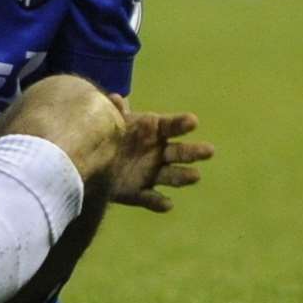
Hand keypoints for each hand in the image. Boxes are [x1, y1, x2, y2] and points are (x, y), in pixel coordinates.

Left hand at [105, 94, 213, 212]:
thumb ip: (115, 113)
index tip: (193, 121)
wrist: (93, 162)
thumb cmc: (110, 134)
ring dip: (184, 176)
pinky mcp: (139, 193)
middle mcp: (159, 153)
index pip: (172, 126)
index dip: (182, 123)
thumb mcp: (111, 120)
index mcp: (155, 131)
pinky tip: (167, 204)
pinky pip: (151, 199)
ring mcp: (151, 174)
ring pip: (172, 176)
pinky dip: (159, 203)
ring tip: (195, 176)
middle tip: (209, 151)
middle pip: (180, 152)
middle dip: (195, 152)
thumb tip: (114, 99)